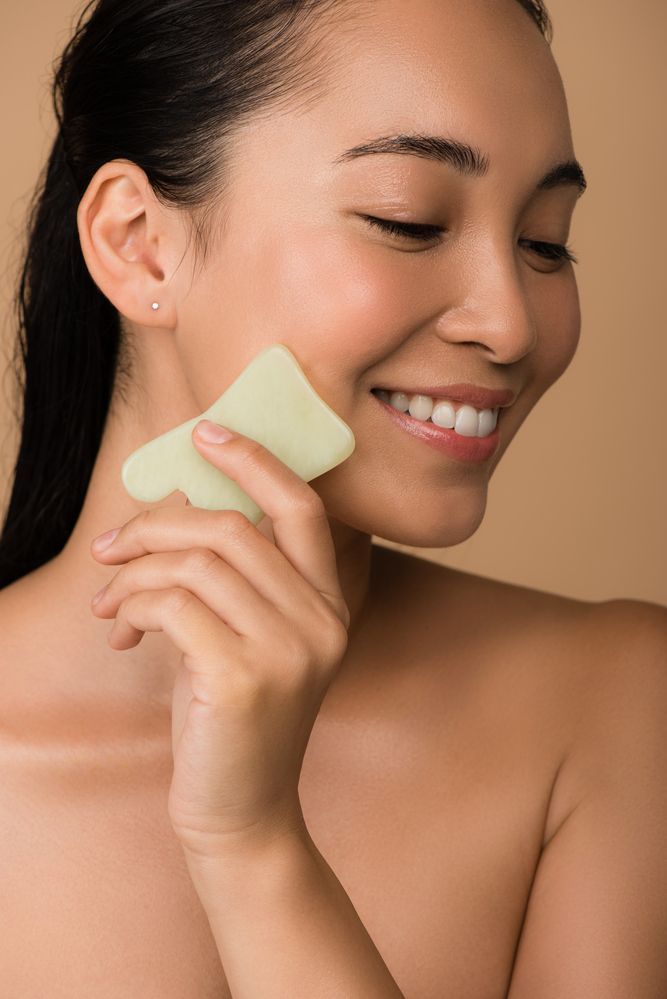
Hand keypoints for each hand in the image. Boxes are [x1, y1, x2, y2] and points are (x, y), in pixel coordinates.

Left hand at [90, 419, 349, 859]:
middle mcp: (323, 621)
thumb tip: (173, 506)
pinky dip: (133, 607)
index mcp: (330, 603)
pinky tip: (121, 631)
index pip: (303, 508)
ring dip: (134, 573)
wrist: (240, 809)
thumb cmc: (231, 716)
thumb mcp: (242, 635)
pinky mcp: (245, 678)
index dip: (254, 461)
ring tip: (109, 602)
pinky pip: (172, 605)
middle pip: (232, 528)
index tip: (206, 432)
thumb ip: (227, 575)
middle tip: (111, 546)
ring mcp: (291, 650)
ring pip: (195, 563)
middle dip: (156, 525)